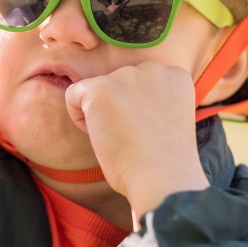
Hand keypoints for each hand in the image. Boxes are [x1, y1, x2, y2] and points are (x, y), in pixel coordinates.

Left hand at [64, 61, 208, 220]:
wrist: (163, 178)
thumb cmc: (165, 162)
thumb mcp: (169, 118)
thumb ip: (152, 101)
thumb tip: (121, 101)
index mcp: (174, 75)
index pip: (140, 83)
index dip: (137, 111)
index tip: (147, 132)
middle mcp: (152, 68)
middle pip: (117, 84)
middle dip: (117, 109)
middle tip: (133, 138)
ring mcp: (125, 76)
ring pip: (95, 89)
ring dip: (100, 114)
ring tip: (121, 138)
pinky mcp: (100, 88)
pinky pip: (73, 94)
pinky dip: (79, 118)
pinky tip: (101, 136)